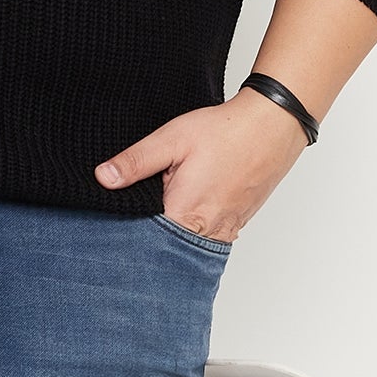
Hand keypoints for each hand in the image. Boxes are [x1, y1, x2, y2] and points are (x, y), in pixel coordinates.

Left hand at [93, 89, 309, 240]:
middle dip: (149, 243)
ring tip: (160, 221)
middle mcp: (208, 231)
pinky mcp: (236, 225)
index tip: (112, 230)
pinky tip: (185, 216)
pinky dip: (194, 234)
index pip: (145, 243)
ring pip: (190, 248)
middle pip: (168, 251)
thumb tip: (103, 178)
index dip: (126, 237)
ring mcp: (225, 230)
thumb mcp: (172, 140)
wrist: (272, 126)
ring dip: (173, 239)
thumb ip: (136, 162)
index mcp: (185, 214)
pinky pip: (209, 240)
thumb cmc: (225, 131)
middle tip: (133, 228)